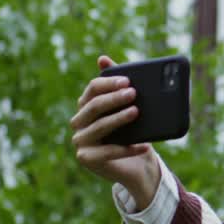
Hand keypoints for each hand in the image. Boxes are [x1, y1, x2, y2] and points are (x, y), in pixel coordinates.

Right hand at [70, 55, 160, 206]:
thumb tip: (102, 58)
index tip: (128, 81)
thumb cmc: (132, 131)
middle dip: (114, 99)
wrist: (138, 164)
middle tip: (134, 94)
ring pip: (99, 127)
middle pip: (94, 106)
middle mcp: (79, 122)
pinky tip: (145, 145)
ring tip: (136, 112)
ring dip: (118, 119)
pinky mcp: (87, 159)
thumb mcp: (128, 107)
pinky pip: (108, 152)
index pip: (93, 89)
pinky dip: (128, 148)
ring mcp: (81, 141)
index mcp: (87, 105)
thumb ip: (118, 84)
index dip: (109, 83)